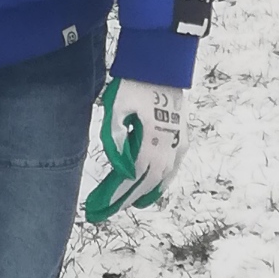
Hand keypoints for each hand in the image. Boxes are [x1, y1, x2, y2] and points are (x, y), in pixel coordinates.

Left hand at [83, 78, 184, 220]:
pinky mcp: (182, 138)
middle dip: (123, 200)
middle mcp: (168, 150)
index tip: (96, 209)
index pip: (130, 180)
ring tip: (127, 204)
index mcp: (151, 144)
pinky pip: (172, 169)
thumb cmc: (134, 85)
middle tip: (102, 211)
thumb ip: (115, 139)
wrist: (162, 66)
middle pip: (145, 185)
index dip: (114, 197)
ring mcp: (178, 145)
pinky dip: (161, 182)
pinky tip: (152, 188)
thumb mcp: (116, 108)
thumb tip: (121, 168)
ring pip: (161, 180)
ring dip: (144, 194)